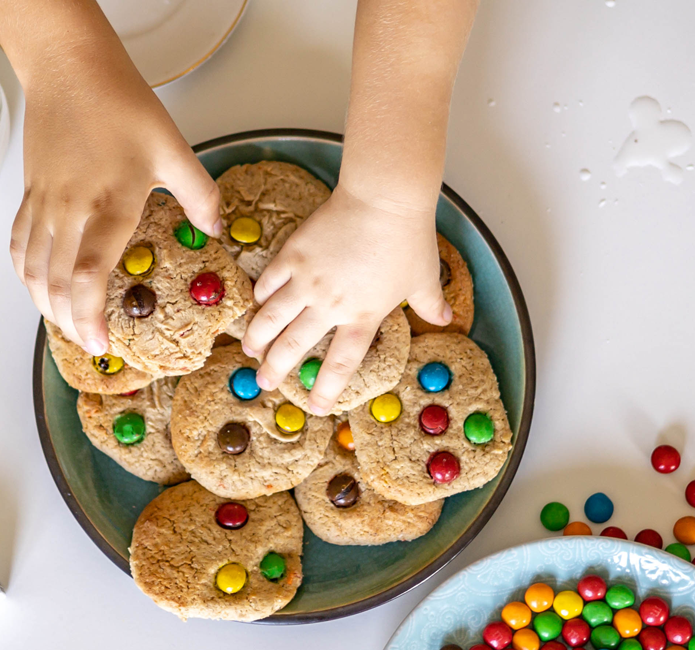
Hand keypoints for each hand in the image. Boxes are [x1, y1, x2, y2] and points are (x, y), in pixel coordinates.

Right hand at [8, 60, 219, 356]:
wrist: (70, 70)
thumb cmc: (122, 106)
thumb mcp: (175, 149)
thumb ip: (200, 196)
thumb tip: (213, 231)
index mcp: (108, 203)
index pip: (88, 274)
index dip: (90, 315)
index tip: (103, 343)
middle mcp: (69, 210)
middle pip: (55, 283)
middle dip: (70, 323)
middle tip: (93, 345)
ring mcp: (44, 203)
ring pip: (32, 269)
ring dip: (46, 305)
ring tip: (69, 326)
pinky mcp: (30, 194)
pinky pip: (19, 245)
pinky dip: (27, 275)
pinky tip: (40, 289)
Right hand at [242, 185, 451, 413]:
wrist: (383, 198)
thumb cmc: (408, 239)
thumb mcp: (424, 278)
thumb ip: (429, 304)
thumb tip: (445, 320)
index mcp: (363, 317)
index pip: (340, 364)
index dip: (326, 390)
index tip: (317, 407)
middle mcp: (330, 305)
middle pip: (294, 346)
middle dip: (276, 369)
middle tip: (263, 383)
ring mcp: (307, 280)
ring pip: (272, 317)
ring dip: (258, 337)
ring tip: (249, 351)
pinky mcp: (293, 254)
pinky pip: (269, 281)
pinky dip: (260, 295)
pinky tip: (256, 304)